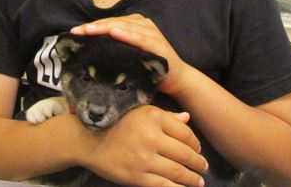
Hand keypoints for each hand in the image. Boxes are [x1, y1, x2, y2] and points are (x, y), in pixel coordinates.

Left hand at [70, 14, 191, 95]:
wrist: (178, 79)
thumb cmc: (149, 68)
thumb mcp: (129, 56)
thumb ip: (115, 50)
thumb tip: (88, 52)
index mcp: (134, 24)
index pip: (108, 23)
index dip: (91, 26)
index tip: (74, 32)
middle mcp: (142, 24)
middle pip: (113, 23)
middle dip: (93, 27)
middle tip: (77, 31)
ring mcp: (151, 32)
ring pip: (123, 27)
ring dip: (105, 28)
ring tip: (89, 30)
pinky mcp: (158, 44)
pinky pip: (140, 38)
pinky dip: (127, 35)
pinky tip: (115, 32)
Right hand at [80, 105, 206, 185]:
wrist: (87, 139)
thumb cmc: (115, 122)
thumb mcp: (139, 111)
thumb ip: (165, 116)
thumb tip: (187, 118)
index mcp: (153, 117)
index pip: (185, 133)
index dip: (195, 143)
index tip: (198, 149)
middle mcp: (151, 136)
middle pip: (184, 153)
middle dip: (198, 162)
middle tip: (204, 167)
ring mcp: (144, 158)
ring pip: (177, 171)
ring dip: (192, 178)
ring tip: (199, 181)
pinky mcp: (137, 176)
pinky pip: (164, 185)